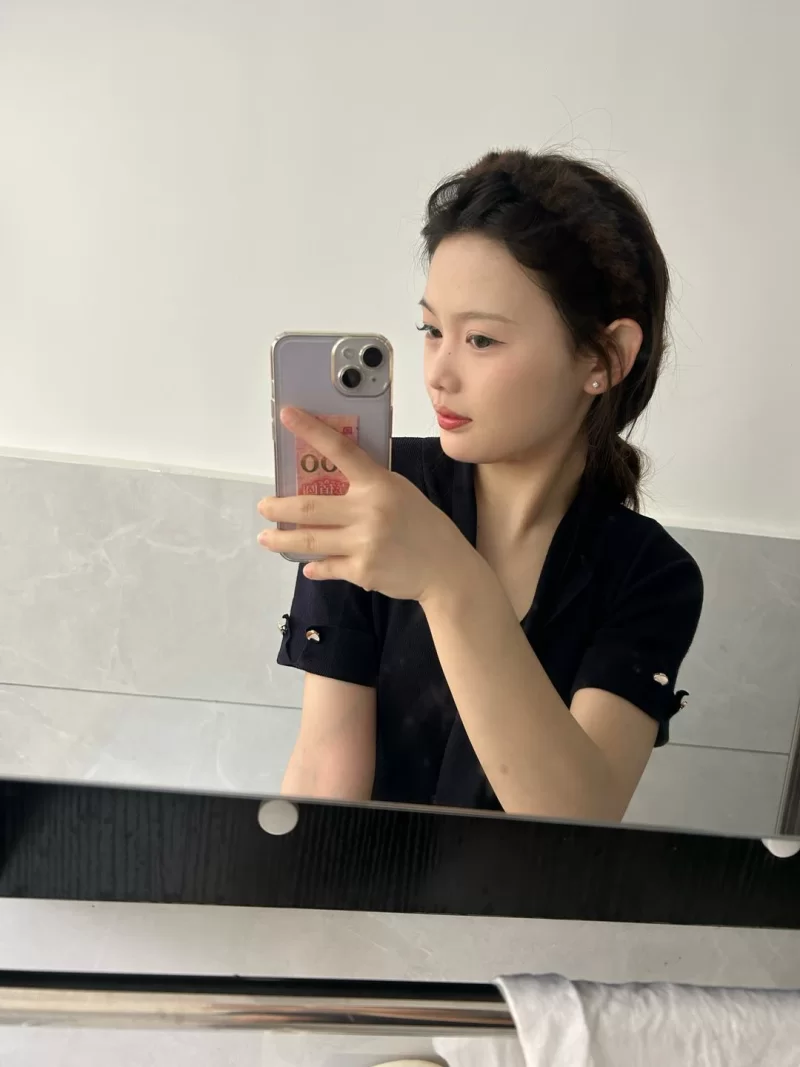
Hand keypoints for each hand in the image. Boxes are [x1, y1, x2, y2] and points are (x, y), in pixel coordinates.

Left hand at [257, 407, 473, 601]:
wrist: (446, 569)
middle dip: (279, 506)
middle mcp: (369, 511)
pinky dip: (315, 566)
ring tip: (266, 537)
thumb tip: (330, 481)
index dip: (311, 431)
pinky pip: (327, 566)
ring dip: (282, 538)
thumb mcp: (401, 493)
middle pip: (310, 505)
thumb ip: (369, 487)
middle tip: (263, 505)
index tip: (287, 414)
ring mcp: (364, 542)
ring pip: (309, 539)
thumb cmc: (424, 526)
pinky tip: (308, 566)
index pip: (341, 450)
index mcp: (379, 484)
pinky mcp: (361, 570)